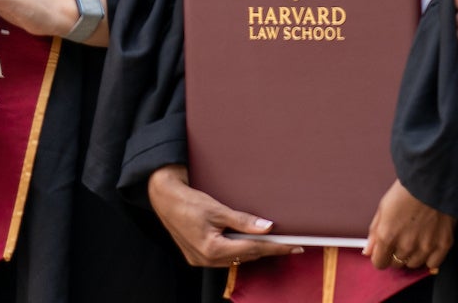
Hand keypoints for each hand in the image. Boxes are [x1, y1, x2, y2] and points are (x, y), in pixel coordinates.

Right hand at [146, 163, 296, 267]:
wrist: (164, 198)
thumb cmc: (187, 201)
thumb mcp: (218, 209)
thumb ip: (243, 220)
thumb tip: (266, 227)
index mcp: (212, 248)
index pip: (252, 249)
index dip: (275, 247)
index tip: (294, 246)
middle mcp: (206, 259)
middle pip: (245, 256)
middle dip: (266, 249)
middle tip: (287, 243)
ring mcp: (201, 260)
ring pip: (235, 259)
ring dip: (251, 250)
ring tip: (269, 242)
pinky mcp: (197, 257)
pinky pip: (224, 258)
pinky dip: (237, 250)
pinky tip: (245, 242)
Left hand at [367, 180, 452, 271]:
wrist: (431, 181)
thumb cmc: (406, 191)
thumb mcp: (383, 208)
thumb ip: (374, 232)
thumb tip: (368, 251)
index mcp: (387, 235)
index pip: (379, 263)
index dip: (380, 257)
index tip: (383, 252)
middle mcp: (406, 245)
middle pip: (396, 264)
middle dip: (395, 254)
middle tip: (400, 239)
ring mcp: (425, 247)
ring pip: (413, 264)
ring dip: (412, 256)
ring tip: (414, 239)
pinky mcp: (443, 245)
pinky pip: (433, 264)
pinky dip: (430, 257)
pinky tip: (427, 245)